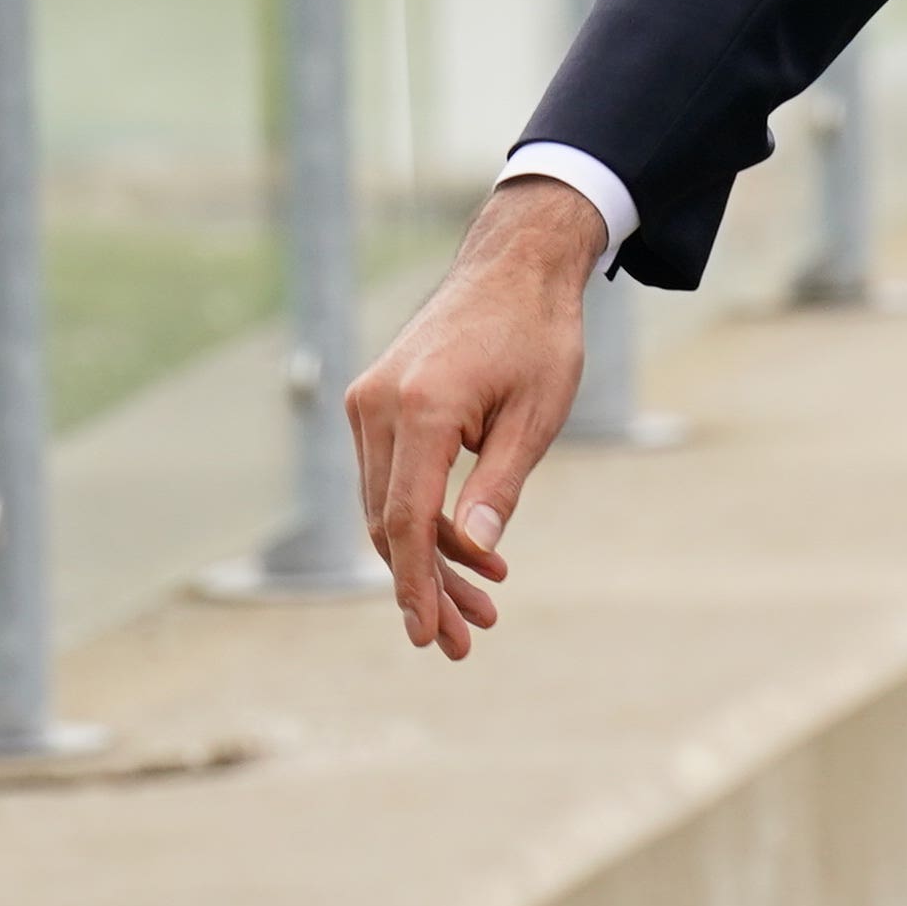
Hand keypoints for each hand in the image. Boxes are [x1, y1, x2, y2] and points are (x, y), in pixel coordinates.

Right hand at [344, 174, 599, 660]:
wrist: (514, 266)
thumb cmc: (538, 336)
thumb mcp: (537, 416)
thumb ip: (500, 487)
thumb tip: (476, 556)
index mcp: (422, 409)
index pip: (406, 520)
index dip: (417, 585)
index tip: (430, 635)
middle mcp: (378, 406)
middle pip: (389, 522)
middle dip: (426, 585)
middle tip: (468, 639)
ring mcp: (368, 402)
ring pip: (385, 506)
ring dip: (426, 558)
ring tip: (479, 606)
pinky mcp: (373, 402)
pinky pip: (390, 477)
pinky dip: (421, 518)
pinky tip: (466, 552)